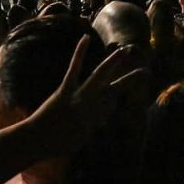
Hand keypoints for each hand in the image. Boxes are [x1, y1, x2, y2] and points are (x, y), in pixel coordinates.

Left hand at [28, 37, 146, 156]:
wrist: (37, 140)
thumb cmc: (55, 144)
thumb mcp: (76, 140)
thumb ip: (86, 127)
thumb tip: (94, 117)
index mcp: (97, 121)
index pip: (112, 107)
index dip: (114, 103)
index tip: (114, 101)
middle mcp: (93, 108)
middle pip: (115, 90)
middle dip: (130, 80)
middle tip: (145, 71)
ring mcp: (80, 98)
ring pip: (100, 76)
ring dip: (113, 62)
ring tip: (124, 51)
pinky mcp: (65, 90)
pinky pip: (74, 69)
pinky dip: (80, 53)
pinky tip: (85, 38)